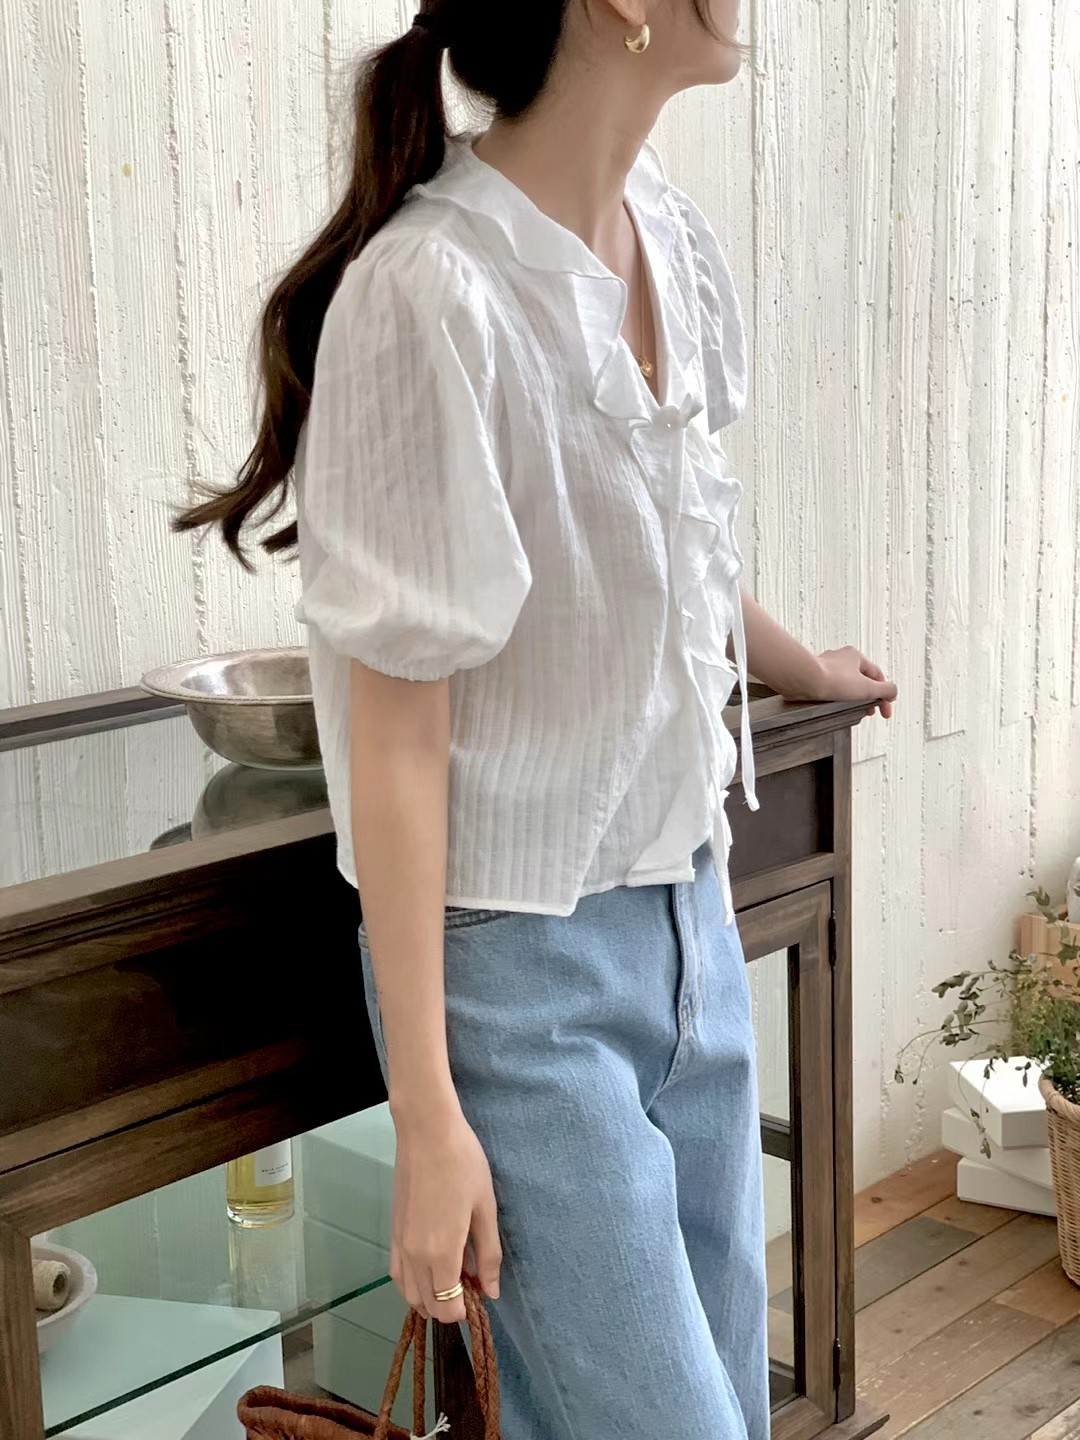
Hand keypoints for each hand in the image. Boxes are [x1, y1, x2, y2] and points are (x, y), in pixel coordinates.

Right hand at [390, 1103, 501, 1324]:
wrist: (427, 1132)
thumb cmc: (463, 1165)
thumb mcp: (485, 1209)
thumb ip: (488, 1255)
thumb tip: (490, 1292)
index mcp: (440, 1254)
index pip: (448, 1307)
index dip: (466, 1311)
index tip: (481, 1295)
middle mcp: (414, 1257)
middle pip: (428, 1305)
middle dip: (450, 1307)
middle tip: (472, 1284)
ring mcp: (399, 1245)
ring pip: (409, 1294)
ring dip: (430, 1298)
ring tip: (453, 1278)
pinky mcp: (392, 1232)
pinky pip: (398, 1274)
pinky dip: (412, 1284)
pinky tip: (430, 1270)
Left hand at [813, 647, 896, 718]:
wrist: (804, 681)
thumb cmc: (832, 680)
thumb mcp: (868, 688)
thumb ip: (886, 690)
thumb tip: (893, 692)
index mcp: (855, 656)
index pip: (877, 676)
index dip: (884, 694)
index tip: (885, 710)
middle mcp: (840, 658)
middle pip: (861, 680)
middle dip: (868, 697)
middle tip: (869, 712)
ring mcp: (825, 667)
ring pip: (845, 685)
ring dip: (852, 699)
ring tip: (852, 711)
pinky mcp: (813, 677)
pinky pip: (829, 689)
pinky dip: (836, 698)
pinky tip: (835, 707)